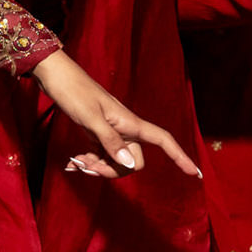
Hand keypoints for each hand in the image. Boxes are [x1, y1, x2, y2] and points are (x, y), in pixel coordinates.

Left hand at [31, 50, 201, 179]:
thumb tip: (130, 165)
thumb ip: (110, 141)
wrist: (56, 76)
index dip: (180, 157)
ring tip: (75, 162)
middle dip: (111, 171)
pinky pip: (100, 156)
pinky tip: (72, 163)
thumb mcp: (90, 118)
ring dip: (96, 167)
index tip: (195, 175)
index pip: (164, 141)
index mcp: (130, 123)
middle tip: (86, 166)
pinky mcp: (96, 134)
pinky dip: (88, 162)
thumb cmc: (74, 92)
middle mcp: (125, 129)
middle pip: (132, 162)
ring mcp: (110, 132)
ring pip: (114, 162)